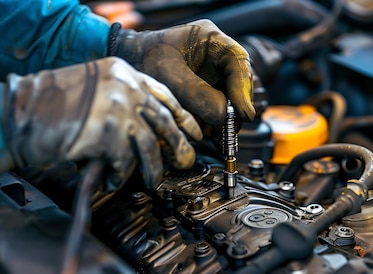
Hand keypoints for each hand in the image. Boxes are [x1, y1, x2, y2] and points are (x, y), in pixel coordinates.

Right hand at [3, 57, 201, 188]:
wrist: (15, 114)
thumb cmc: (46, 106)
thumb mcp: (91, 89)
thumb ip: (120, 101)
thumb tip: (150, 130)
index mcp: (121, 72)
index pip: (163, 95)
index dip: (182, 116)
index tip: (192, 132)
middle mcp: (123, 87)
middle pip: (164, 120)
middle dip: (179, 145)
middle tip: (186, 161)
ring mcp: (117, 109)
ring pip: (151, 145)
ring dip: (154, 168)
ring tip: (152, 181)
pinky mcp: (107, 134)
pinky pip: (124, 162)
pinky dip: (121, 176)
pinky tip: (114, 180)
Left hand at [109, 19, 254, 126]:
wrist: (129, 62)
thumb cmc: (144, 57)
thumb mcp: (166, 73)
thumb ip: (194, 93)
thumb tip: (222, 116)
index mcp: (211, 40)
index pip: (238, 61)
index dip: (243, 88)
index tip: (242, 112)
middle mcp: (217, 57)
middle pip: (239, 83)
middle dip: (235, 108)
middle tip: (228, 130)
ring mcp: (214, 75)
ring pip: (231, 99)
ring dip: (224, 119)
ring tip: (213, 134)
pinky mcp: (208, 91)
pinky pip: (218, 108)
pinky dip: (214, 122)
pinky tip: (207, 132)